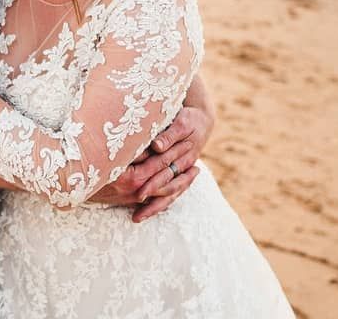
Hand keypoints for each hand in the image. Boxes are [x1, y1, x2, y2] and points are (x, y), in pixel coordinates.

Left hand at [131, 104, 213, 221]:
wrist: (202, 120)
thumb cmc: (187, 119)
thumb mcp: (180, 123)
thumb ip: (167, 135)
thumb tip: (156, 146)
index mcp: (184, 156)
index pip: (164, 174)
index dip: (152, 184)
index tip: (139, 194)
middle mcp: (184, 167)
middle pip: (167, 189)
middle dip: (150, 203)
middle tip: (135, 214)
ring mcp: (183, 172)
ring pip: (170, 194)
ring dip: (154, 207)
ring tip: (137, 218)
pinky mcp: (181, 174)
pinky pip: (173, 192)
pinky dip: (161, 203)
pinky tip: (148, 211)